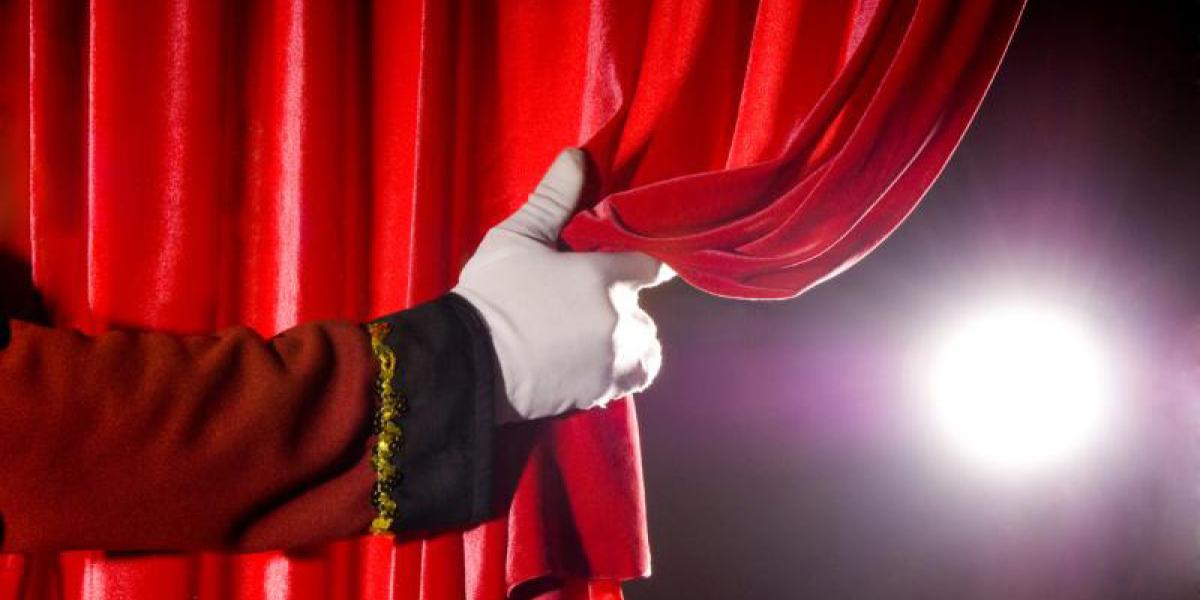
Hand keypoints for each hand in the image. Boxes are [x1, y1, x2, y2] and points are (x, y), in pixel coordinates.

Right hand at [453, 148, 671, 421]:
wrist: (467, 364)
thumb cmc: (491, 297)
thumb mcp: (516, 238)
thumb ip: (553, 198)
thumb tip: (577, 155)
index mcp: (605, 277)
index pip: (650, 264)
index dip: (635, 262)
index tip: (620, 264)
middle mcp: (621, 320)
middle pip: (642, 306)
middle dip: (621, 303)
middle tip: (582, 303)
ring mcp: (616, 358)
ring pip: (644, 341)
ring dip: (627, 337)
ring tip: (588, 333)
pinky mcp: (606, 391)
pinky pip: (635, 374)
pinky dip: (623, 367)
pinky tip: (593, 359)